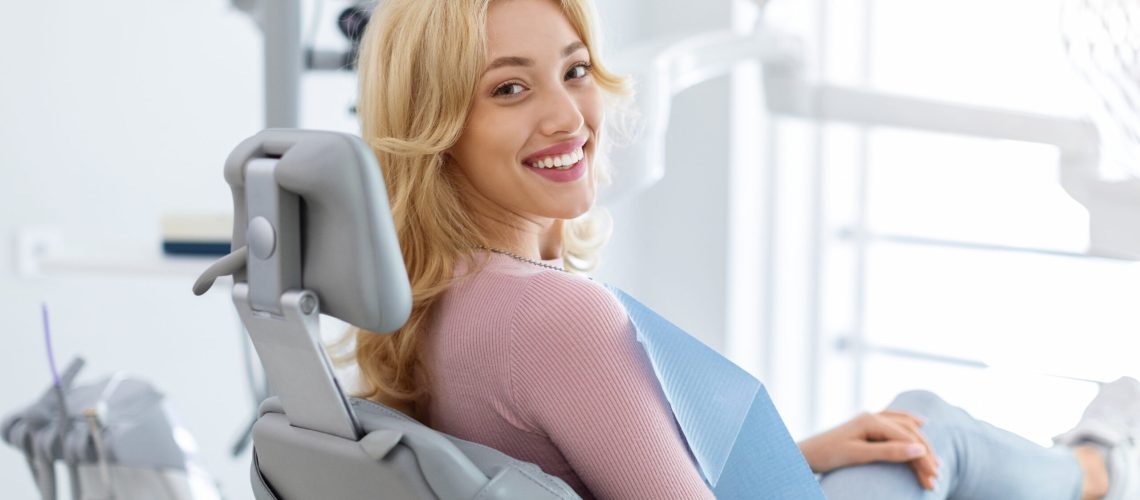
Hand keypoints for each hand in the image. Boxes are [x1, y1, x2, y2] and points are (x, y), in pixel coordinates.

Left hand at [797, 410, 939, 490]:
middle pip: (909, 433)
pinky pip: (895, 421)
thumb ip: (889, 452)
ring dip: (921, 446)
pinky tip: (921, 423)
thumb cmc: (828, 455)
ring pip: (904, 428)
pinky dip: (910, 424)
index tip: (933, 477)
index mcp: (871, 421)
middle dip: (925, 455)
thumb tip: (919, 449)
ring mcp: (870, 419)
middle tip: (935, 478)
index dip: (923, 458)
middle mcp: (873, 416)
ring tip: (935, 464)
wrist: (805, 454)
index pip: (906, 439)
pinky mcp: (867, 425)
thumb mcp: (859, 455)